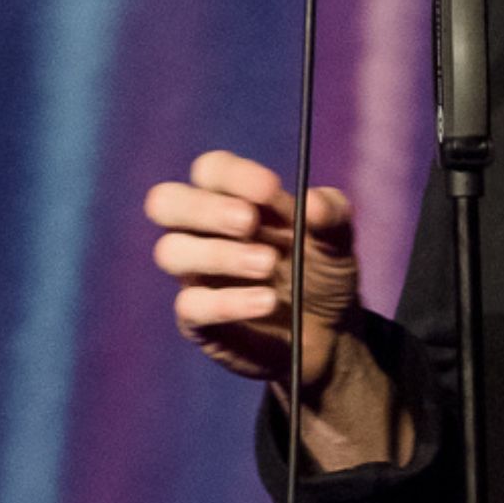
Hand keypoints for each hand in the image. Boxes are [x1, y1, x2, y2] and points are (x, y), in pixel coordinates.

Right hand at [147, 151, 358, 389]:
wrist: (328, 332)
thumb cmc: (321, 270)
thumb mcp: (337, 239)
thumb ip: (330, 214)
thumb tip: (312, 203)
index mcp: (233, 198)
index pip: (211, 170)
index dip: (234, 175)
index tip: (271, 189)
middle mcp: (203, 231)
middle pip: (166, 202)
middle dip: (205, 208)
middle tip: (249, 222)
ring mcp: (195, 274)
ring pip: (171, 252)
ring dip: (219, 255)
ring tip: (268, 264)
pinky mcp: (197, 319)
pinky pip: (191, 305)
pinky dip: (228, 302)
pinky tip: (266, 302)